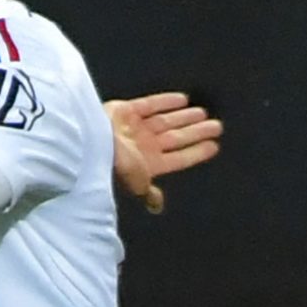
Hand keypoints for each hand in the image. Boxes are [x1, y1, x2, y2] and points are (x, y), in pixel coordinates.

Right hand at [106, 92, 222, 214]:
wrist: (90, 139)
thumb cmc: (115, 163)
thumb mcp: (137, 182)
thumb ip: (148, 192)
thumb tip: (157, 206)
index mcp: (147, 164)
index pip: (178, 158)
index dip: (196, 153)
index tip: (214, 146)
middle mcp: (142, 146)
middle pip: (175, 138)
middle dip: (195, 132)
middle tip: (216, 126)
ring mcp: (134, 128)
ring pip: (166, 121)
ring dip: (184, 118)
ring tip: (203, 112)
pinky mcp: (125, 110)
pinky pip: (150, 104)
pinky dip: (165, 101)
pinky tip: (182, 99)